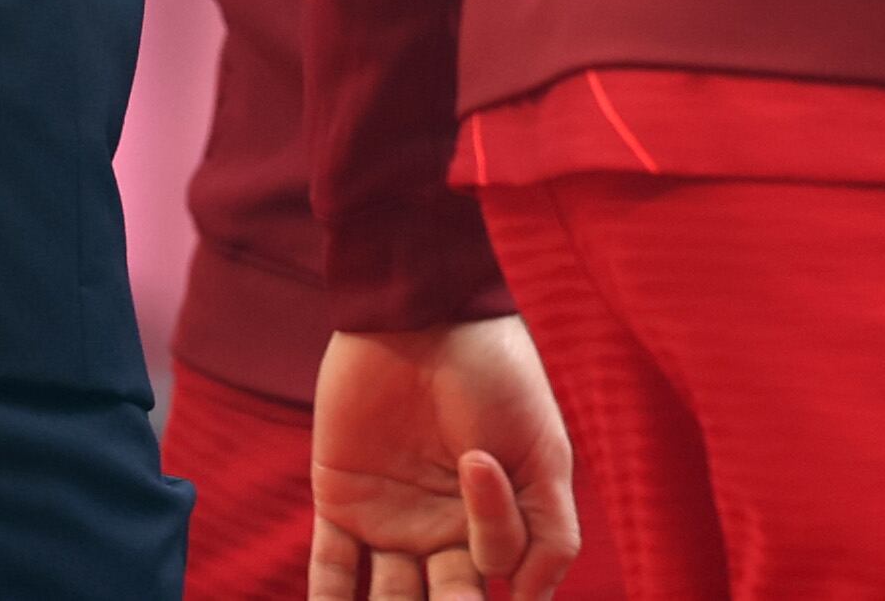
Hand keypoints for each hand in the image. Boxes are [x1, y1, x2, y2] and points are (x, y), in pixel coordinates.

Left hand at [309, 318, 578, 600]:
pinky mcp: (340, 503)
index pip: (496, 564)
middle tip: (439, 592)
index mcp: (495, 521)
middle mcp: (444, 532)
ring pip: (387, 599)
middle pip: (442, 600)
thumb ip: (553, 532)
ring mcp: (391, 521)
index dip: (492, 533)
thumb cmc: (495, 375)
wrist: (424, 314)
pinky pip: (331, 569)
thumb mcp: (544, 450)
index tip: (478, 462)